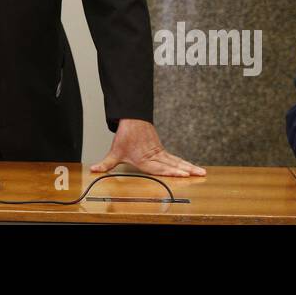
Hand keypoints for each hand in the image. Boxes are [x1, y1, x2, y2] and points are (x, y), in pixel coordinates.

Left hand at [91, 119, 205, 175]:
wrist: (131, 120)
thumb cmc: (125, 136)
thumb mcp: (114, 151)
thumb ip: (106, 164)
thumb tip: (94, 170)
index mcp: (144, 159)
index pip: (160, 168)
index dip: (172, 172)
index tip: (183, 174)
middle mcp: (154, 156)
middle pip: (172, 164)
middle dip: (186, 170)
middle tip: (197, 174)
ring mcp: (160, 153)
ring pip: (177, 161)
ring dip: (189, 166)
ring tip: (201, 172)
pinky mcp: (162, 150)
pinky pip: (175, 158)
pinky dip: (184, 163)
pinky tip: (192, 168)